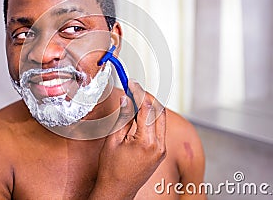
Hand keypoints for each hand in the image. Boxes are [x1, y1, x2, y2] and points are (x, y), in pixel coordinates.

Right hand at [89, 80, 166, 198]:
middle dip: (147, 97)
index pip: (147, 109)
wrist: (117, 191)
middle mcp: (159, 146)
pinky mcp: (160, 152)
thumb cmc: (111, 169)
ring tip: (136, 99)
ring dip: (150, 107)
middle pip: (159, 111)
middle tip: (134, 88)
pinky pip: (159, 129)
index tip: (131, 83)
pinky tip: (140, 114)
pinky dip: (151, 118)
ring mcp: (162, 150)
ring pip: (161, 119)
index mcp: (147, 142)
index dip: (139, 93)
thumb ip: (123, 118)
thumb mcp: (113, 140)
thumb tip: (126, 99)